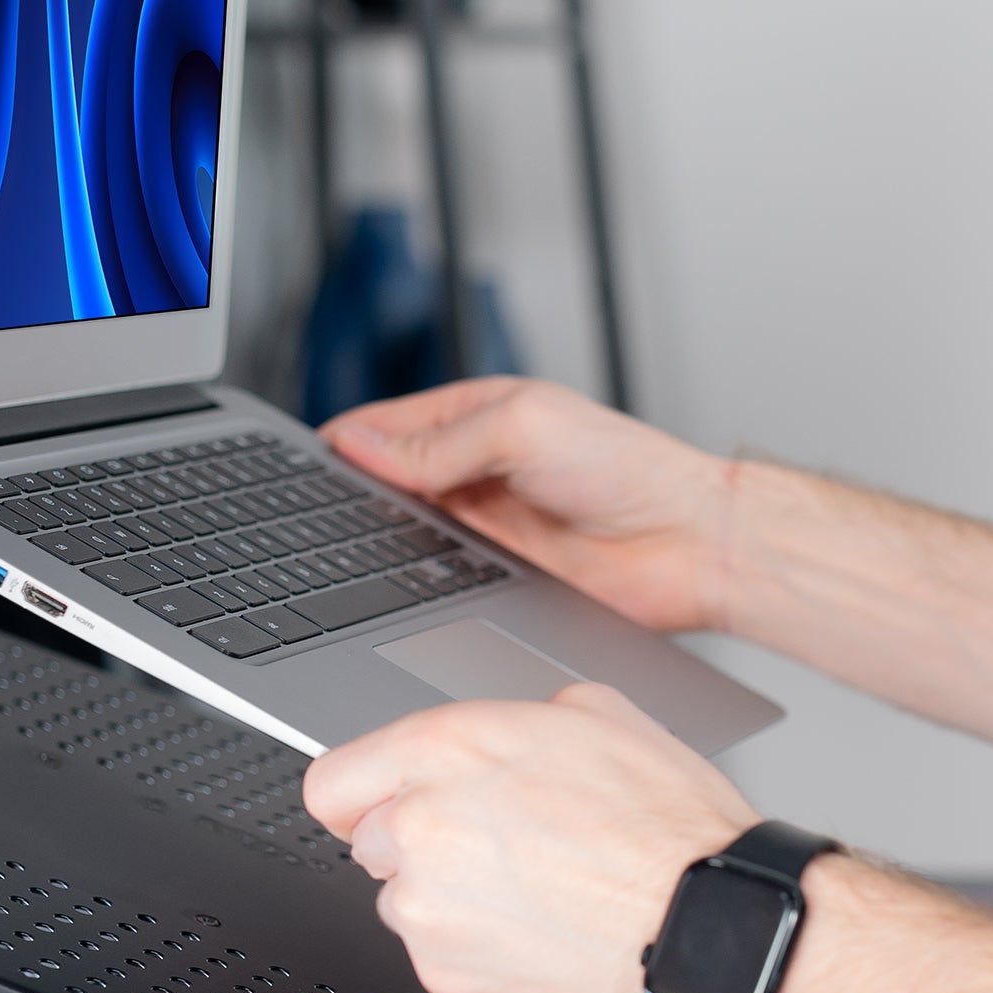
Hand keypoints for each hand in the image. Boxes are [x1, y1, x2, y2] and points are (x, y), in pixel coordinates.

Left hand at [302, 682, 758, 992]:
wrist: (717, 936)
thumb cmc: (674, 834)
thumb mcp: (603, 719)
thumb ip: (518, 721)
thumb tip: (505, 732)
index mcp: (445, 752)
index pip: (333, 780)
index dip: (359, 796)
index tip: (373, 808)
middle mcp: (420, 827)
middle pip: (371, 843)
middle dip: (420, 846)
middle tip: (498, 851)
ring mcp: (428, 911)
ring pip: (408, 906)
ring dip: (452, 904)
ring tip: (538, 898)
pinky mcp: (449, 981)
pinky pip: (442, 963)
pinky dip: (480, 957)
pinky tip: (544, 938)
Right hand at [322, 377, 733, 632]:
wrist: (685, 546)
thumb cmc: (627, 469)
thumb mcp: (521, 429)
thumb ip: (438, 442)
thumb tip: (361, 445)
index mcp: (475, 415)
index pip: (384, 425)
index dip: (344, 441)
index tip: (307, 461)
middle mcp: (470, 468)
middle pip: (383, 480)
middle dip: (350, 492)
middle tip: (318, 510)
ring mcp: (477, 524)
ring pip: (400, 531)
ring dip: (379, 536)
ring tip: (351, 543)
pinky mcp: (487, 572)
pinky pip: (428, 575)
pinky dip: (405, 577)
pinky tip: (394, 577)